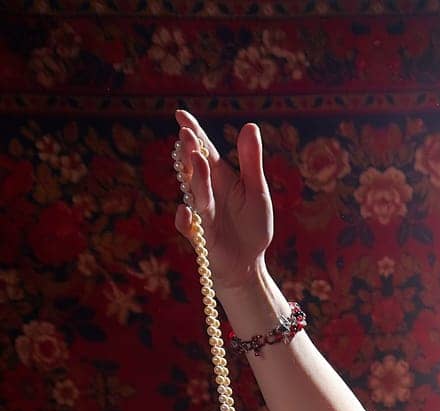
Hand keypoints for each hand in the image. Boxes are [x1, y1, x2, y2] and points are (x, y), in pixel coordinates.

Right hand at [173, 109, 273, 290]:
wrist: (248, 264)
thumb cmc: (254, 227)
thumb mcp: (257, 192)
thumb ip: (251, 161)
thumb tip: (250, 125)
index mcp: (221, 177)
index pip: (204, 150)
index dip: (193, 132)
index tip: (180, 115)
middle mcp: (207, 191)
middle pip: (195, 167)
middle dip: (189, 151)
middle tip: (186, 135)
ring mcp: (201, 213)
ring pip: (194, 192)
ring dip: (194, 178)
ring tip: (195, 161)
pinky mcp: (199, 236)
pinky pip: (187, 226)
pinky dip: (185, 221)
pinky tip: (188, 213)